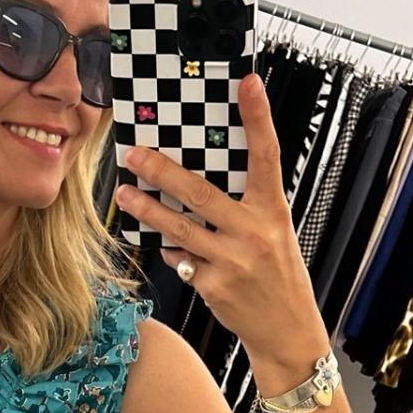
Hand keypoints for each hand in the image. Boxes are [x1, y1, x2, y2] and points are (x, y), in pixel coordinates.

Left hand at [114, 73, 329, 386]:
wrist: (288, 330)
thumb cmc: (278, 276)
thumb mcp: (272, 233)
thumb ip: (243, 208)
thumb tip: (196, 185)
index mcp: (273, 211)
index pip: (267, 155)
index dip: (258, 117)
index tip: (247, 82)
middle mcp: (255, 232)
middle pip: (201, 193)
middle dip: (163, 171)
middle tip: (135, 154)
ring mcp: (234, 262)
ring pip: (180, 229)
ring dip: (147, 211)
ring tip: (125, 194)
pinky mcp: (215, 287)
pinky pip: (181, 261)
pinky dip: (172, 252)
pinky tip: (168, 247)